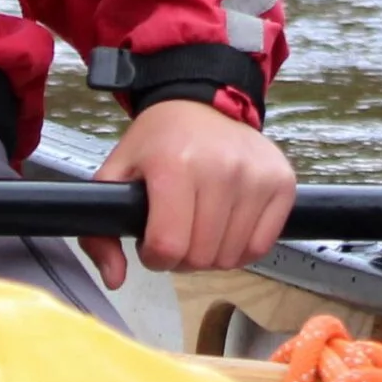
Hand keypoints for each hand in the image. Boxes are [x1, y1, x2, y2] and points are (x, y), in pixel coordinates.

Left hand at [81, 97, 295, 289]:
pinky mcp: (282, 182)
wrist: (203, 103)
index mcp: (174, 165)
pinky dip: (241, 247)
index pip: (168, 247)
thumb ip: (100, 233)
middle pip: (200, 257)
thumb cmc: (158, 142)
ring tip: (201, 223)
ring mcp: (256, 176)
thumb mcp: (115, 175)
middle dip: (182, 256)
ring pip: (231, 257)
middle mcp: (221, 168)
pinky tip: (226, 224)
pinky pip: (261, 246)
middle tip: (178, 228)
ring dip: (212, 253)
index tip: (152, 238)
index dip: (153, 255)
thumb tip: (115, 279)